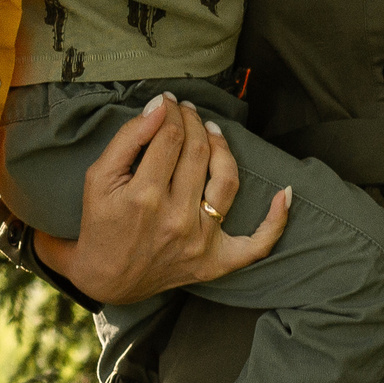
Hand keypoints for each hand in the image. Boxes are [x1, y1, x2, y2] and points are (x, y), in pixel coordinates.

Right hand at [33, 93, 290, 302]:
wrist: (105, 280)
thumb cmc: (100, 224)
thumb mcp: (98, 178)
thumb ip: (128, 139)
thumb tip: (159, 107)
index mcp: (143, 197)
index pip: (169, 138)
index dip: (171, 112)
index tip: (168, 101)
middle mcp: (176, 219)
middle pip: (198, 152)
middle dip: (193, 122)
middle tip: (186, 110)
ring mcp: (201, 242)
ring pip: (227, 180)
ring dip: (223, 147)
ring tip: (211, 129)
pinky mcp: (216, 262)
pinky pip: (257, 244)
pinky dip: (276, 221)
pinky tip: (285, 193)